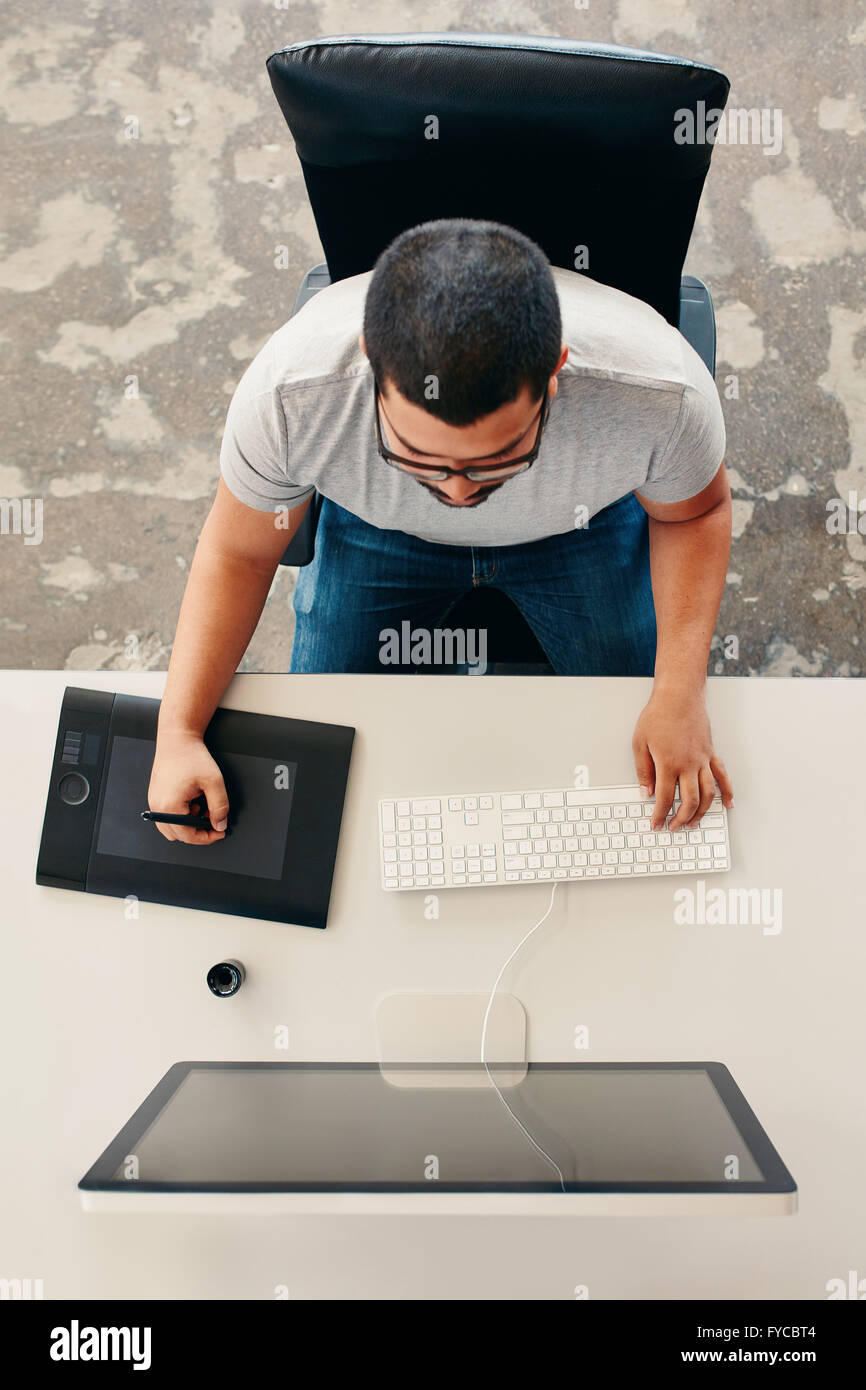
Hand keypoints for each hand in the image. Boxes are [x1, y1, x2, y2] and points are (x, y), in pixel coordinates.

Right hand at [147, 728, 228, 844]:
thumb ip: (220, 807)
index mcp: (170, 807)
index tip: (220, 832)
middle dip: (198, 830)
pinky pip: (167, 816)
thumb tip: (220, 825)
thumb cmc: (192, 756)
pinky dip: (181, 814)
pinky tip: (192, 800)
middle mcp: (158, 807)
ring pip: (172, 827)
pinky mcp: (155, 796)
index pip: (188, 836)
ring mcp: (154, 802)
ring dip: (188, 823)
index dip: (207, 837)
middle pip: (178, 835)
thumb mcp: (214, 782)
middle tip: (212, 818)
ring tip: (201, 806)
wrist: (177, 739)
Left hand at [632, 689, 733, 830]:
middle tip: (674, 827)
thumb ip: (643, 770)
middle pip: (690, 801)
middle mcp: (689, 765)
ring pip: (708, 793)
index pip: (665, 798)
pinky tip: (728, 803)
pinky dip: (727, 792)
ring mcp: (703, 760)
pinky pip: (722, 776)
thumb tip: (646, 792)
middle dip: (681, 818)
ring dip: (703, 812)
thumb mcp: (640, 743)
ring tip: (694, 822)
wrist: (679, 696)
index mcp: (669, 764)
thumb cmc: (658, 716)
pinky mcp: (711, 753)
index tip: (656, 824)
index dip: (660, 815)